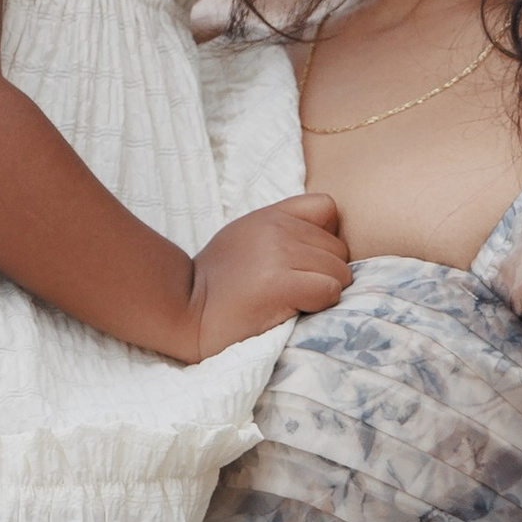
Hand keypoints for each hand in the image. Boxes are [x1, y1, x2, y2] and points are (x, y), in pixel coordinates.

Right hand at [186, 194, 351, 355]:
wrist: (183, 313)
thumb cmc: (217, 286)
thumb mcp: (246, 240)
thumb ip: (283, 231)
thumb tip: (331, 241)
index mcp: (269, 216)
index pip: (328, 208)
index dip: (326, 237)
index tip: (307, 262)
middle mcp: (275, 228)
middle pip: (339, 249)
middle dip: (326, 273)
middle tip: (294, 290)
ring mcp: (277, 254)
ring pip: (339, 273)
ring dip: (323, 292)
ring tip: (290, 301)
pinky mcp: (279, 284)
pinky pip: (330, 291)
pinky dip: (319, 306)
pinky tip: (292, 311)